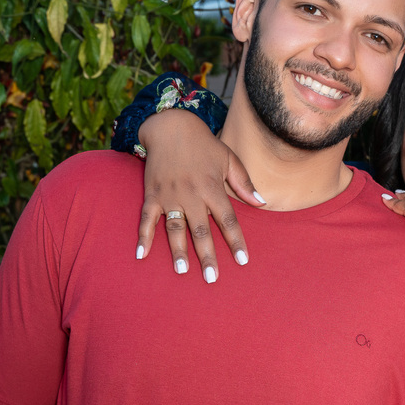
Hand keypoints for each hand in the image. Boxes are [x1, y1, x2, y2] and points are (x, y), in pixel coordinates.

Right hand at [136, 110, 263, 281]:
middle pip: (201, 230)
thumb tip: (262, 203)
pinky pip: (146, 218)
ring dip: (178, 250)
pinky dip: (143, 236)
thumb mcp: (229, 158)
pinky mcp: (152, 194)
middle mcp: (191, 194)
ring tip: (182, 271)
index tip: (243, 261)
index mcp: (213, 187)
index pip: (228, 219)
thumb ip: (245, 183)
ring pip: (175, 227)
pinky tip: (142, 254)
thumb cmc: (204, 145)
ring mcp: (170, 195)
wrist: (170, 126)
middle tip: (211, 278)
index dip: (236, 241)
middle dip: (207, 255)